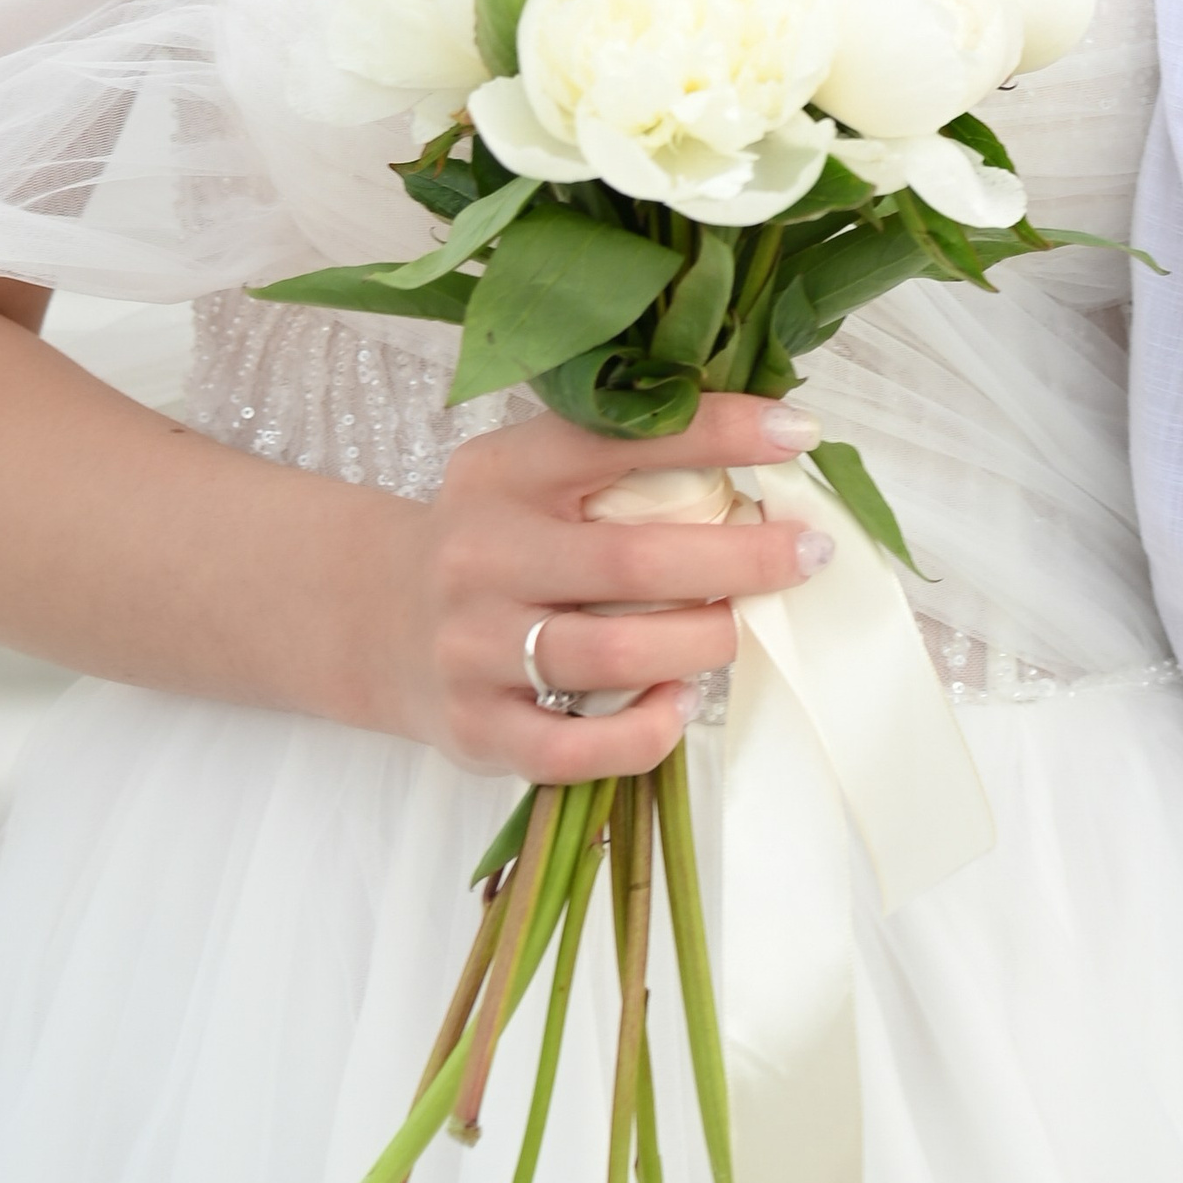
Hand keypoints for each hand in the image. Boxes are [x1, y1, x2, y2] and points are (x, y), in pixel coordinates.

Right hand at [377, 394, 826, 780]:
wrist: (374, 615)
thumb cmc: (494, 533)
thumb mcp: (531, 469)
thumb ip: (620, 453)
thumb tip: (766, 439)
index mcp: (504, 472)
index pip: (621, 439)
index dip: (719, 432)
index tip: (798, 434)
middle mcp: (482, 554)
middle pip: (633, 559)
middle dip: (739, 558)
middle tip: (808, 551)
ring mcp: (473, 649)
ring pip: (613, 653)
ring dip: (702, 642)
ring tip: (739, 628)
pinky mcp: (476, 730)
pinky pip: (573, 750)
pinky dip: (643, 731)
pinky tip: (678, 702)